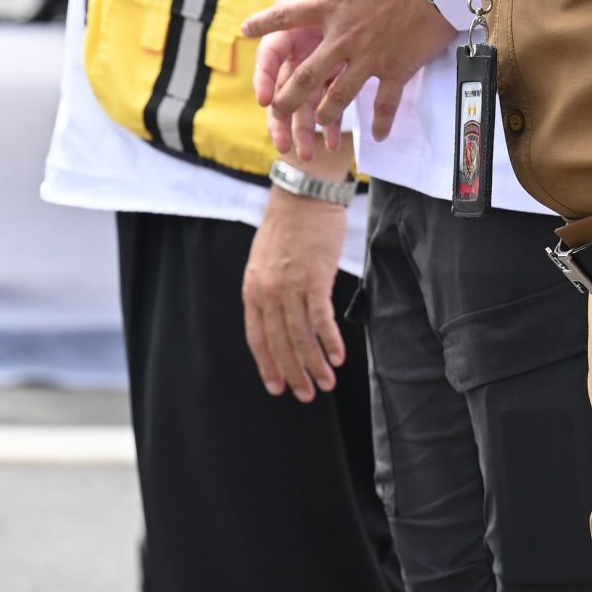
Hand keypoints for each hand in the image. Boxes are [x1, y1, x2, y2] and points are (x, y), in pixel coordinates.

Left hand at [240, 0, 455, 142]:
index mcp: (330, 3)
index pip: (287, 15)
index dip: (264, 23)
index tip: (245, 30)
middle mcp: (342, 36)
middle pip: (306, 75)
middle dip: (288, 97)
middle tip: (276, 111)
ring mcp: (367, 57)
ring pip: (339, 95)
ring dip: (326, 114)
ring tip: (319, 126)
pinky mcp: (395, 69)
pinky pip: (385, 103)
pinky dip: (382, 121)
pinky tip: (378, 136)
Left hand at [242, 186, 348, 401]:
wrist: (303, 196)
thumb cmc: (288, 229)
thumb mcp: (265, 261)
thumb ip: (268, 291)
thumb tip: (278, 323)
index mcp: (252, 288)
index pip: (257, 337)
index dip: (268, 365)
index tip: (278, 387)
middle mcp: (268, 291)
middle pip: (279, 342)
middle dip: (293, 372)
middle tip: (306, 394)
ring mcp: (290, 286)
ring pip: (301, 336)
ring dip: (315, 364)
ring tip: (326, 383)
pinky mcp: (314, 279)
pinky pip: (321, 319)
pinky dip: (330, 342)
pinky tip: (338, 357)